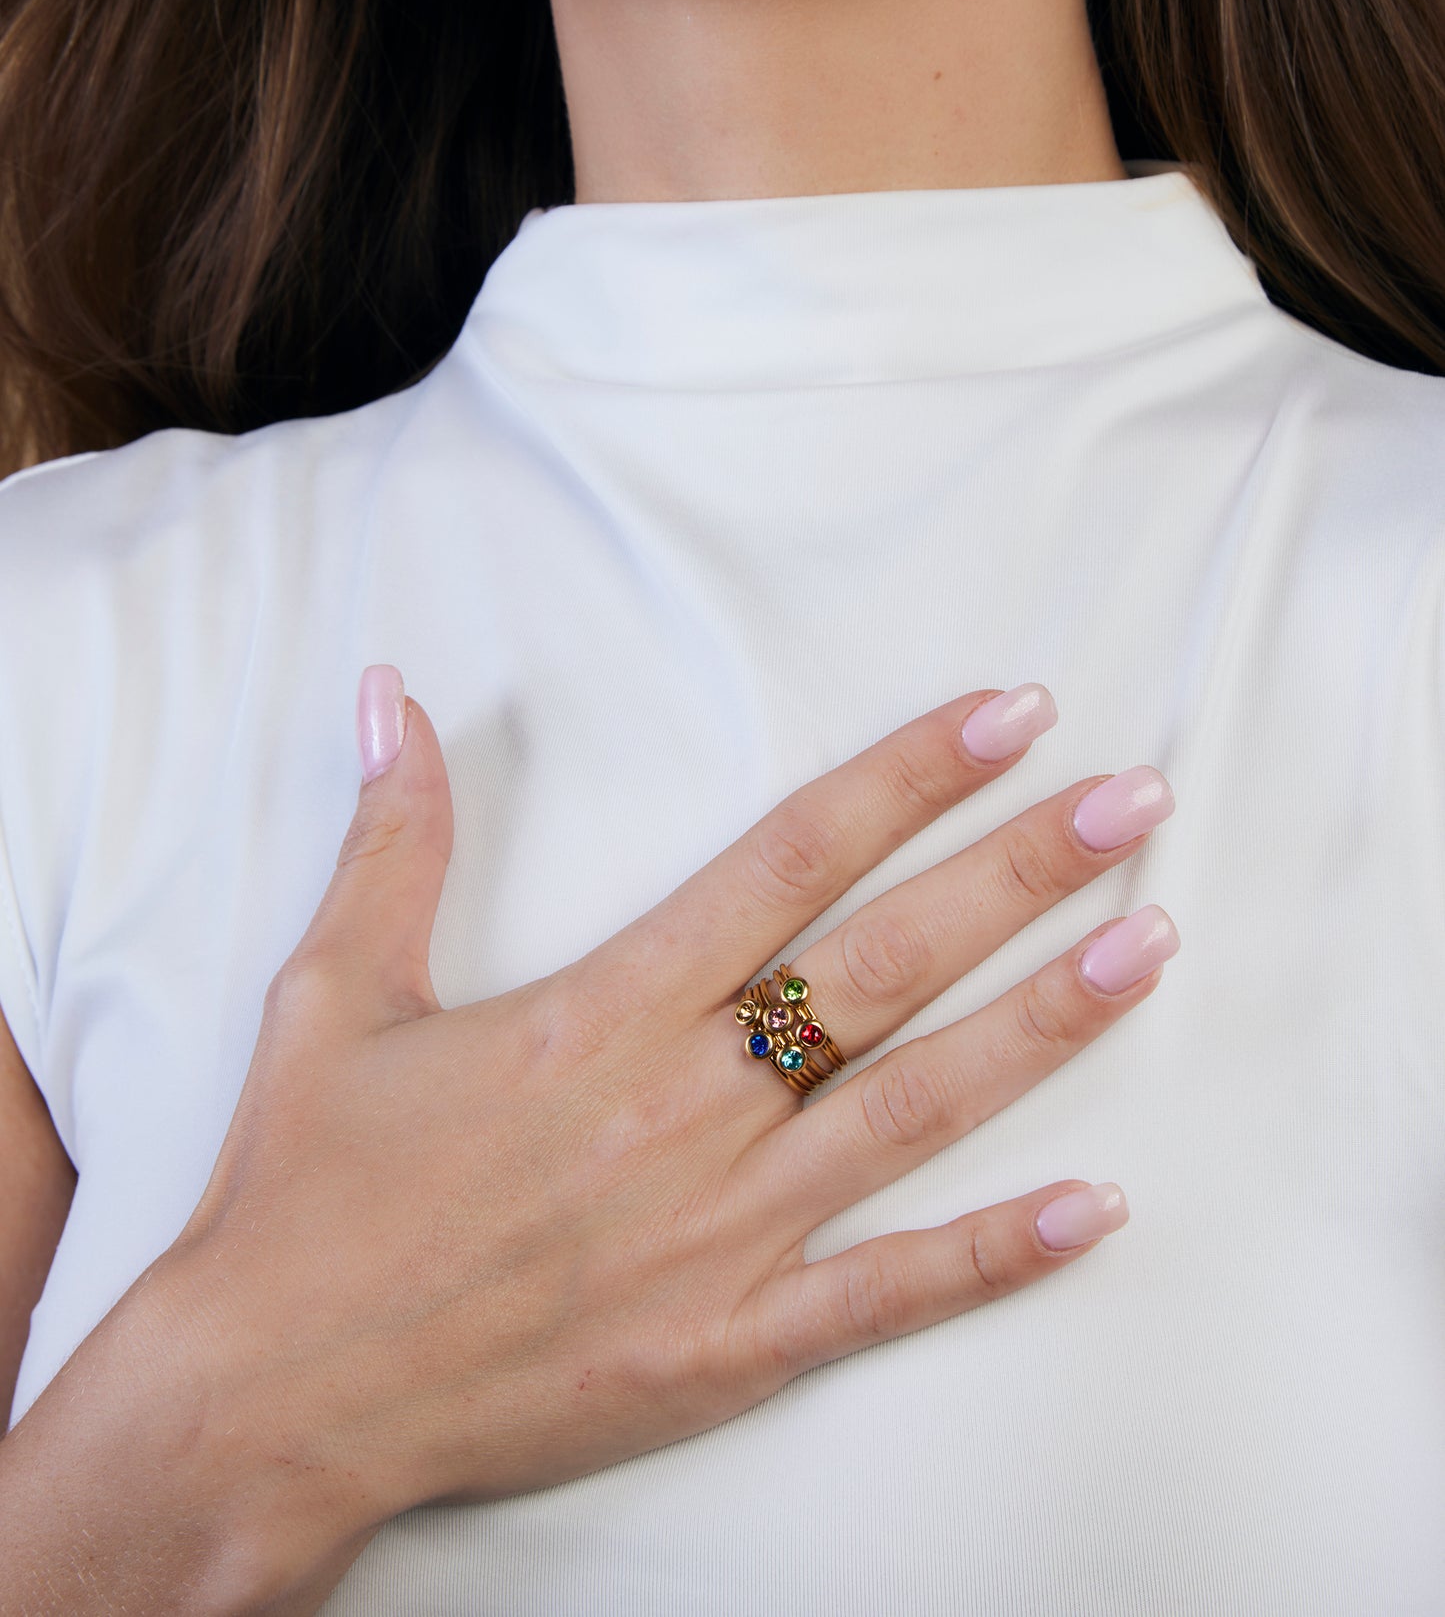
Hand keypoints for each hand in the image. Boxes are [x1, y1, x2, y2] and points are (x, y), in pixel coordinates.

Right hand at [156, 670, 1176, 1562]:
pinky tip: (1099, 1208)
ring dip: (1041, 1026)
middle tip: (1130, 801)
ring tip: (1147, 948)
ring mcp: (717, 1233)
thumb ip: (393, 838)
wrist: (268, 1397)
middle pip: (884, 964)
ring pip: (913, 1108)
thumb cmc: (302, 1193)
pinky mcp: (725, 1346)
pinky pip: (886, 1295)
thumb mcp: (333, 993)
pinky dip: (996, 1254)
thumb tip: (392, 695)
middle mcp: (680, 1108)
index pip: (788, 861)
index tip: (1005, 717)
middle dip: (1017, 873)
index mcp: (599, 1011)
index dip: (905, 778)